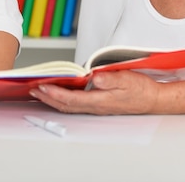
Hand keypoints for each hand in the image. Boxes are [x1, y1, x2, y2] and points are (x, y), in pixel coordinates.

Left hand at [29, 70, 160, 114]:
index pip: (71, 98)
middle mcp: (95, 106)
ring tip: (39, 92)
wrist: (152, 99)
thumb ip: (109, 79)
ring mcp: (96, 106)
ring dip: (52, 100)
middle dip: (47, 98)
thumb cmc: (140, 89)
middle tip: (32, 89)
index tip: (42, 86)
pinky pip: (75, 104)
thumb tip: (93, 78)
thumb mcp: (127, 79)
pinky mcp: (98, 104)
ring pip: (68, 106)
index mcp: (99, 100)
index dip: (54, 93)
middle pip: (65, 104)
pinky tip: (57, 94)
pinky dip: (62, 100)